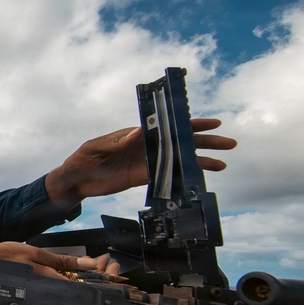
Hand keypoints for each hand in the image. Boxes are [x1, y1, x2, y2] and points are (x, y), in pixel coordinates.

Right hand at [0, 242, 120, 279]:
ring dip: (88, 276)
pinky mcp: (39, 291)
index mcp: (52, 280)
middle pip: (84, 287)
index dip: (104, 276)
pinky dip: (74, 278)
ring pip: (74, 287)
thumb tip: (88, 264)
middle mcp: (50, 290)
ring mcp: (44, 292)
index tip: (115, 271)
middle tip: (111, 266)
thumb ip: (62, 261)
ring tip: (98, 265)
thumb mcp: (35, 254)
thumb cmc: (4, 260)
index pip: (86, 282)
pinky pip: (63, 286)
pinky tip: (77, 272)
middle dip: (101, 276)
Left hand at [44, 118, 236, 207]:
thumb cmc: (82, 159)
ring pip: (178, 160)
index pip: (167, 126)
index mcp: (136, 133)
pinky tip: (199, 180)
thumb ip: (118, 142)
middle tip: (229, 143)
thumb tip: (139, 132)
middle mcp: (145, 145)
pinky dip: (183, 177)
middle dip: (205, 142)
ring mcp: (146, 162)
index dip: (189, 124)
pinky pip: (167, 176)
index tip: (211, 123)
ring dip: (199, 161)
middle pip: (180, 142)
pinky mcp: (142, 177)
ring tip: (221, 165)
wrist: (74, 180)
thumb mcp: (97, 148)